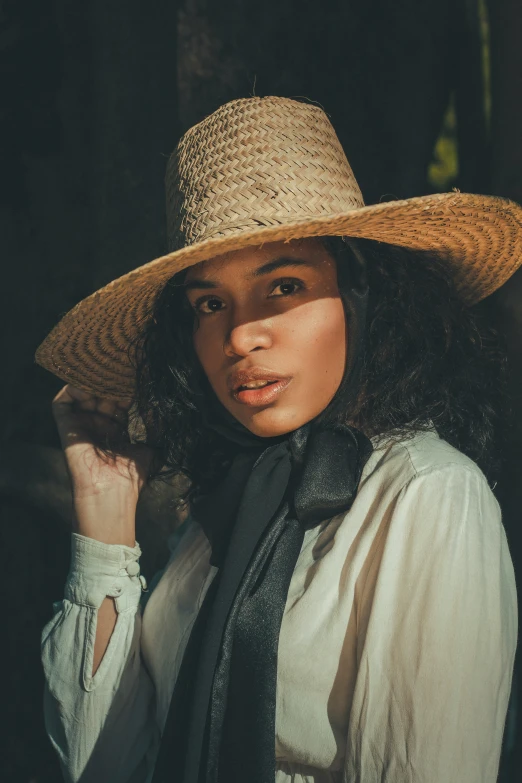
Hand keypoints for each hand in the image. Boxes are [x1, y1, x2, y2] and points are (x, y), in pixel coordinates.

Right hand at [52, 384, 153, 544]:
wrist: (112, 493)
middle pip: (100, 394)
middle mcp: (97, 426)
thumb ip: (157, 428)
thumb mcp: (152, 448)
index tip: (137, 380)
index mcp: (116, 430)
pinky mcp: (65, 427)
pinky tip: (90, 388)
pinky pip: (62, 402)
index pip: (118, 400)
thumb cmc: (132, 476)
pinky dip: (72, 389)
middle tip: (122, 373)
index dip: (127, 389)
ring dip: (93, 383)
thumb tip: (157, 406)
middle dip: (111, 383)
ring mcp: (81, 426)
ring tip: (107, 378)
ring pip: (82, 394)